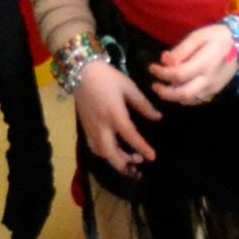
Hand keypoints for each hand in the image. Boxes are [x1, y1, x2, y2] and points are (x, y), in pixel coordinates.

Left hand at [2, 138, 54, 238]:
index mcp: (43, 188)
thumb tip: (10, 224)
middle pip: (34, 210)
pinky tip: (7, 213)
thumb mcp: (19, 179)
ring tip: (11, 231)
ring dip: (20, 218)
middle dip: (26, 227)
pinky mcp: (23, 172)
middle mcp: (41, 185)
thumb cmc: (24, 152)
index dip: (31, 230)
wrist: (25, 127)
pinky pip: (21, 193)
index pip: (39, 214)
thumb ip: (15, 201)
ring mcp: (34, 178)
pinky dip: (15, 205)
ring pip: (28, 203)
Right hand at [71, 62, 159, 176]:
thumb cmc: (107, 77)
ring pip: (102, 153)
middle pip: (111, 153)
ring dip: (115, 161)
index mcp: (114, 114)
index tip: (152, 157)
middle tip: (138, 166)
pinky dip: (104, 154)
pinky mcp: (85, 127)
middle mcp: (102, 125)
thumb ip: (143, 104)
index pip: (130, 136)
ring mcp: (91, 128)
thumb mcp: (129, 87)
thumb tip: (157, 117)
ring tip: (129, 160)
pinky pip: (94, 147)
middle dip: (125, 164)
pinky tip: (113, 152)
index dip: (142, 148)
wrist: (81, 71)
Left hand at [150, 23, 238, 104]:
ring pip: (188, 100)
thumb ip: (181, 50)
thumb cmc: (217, 36)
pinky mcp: (214, 91)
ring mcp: (212, 88)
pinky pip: (196, 100)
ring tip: (164, 87)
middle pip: (182, 93)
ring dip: (172, 97)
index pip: (178, 74)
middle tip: (155, 85)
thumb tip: (165, 61)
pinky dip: (183, 98)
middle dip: (164, 92)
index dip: (162, 73)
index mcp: (204, 63)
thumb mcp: (198, 36)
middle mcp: (208, 79)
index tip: (152, 67)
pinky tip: (177, 90)